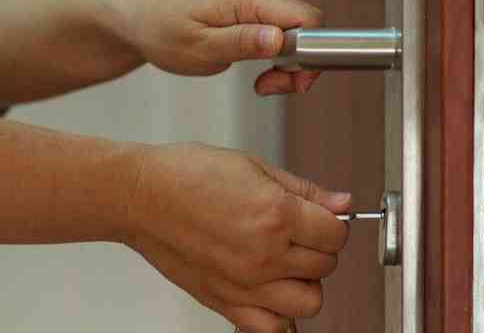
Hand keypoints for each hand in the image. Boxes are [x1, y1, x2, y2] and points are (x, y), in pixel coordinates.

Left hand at [112, 0, 323, 94]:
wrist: (139, 19)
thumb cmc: (162, 29)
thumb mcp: (200, 47)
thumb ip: (243, 43)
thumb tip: (280, 40)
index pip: (309, 19)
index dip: (309, 54)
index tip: (288, 80)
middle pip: (309, 30)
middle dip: (298, 66)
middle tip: (269, 86)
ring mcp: (260, 2)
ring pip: (299, 36)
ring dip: (288, 66)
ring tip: (262, 83)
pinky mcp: (256, 13)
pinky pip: (285, 35)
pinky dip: (278, 59)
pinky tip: (260, 72)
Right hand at [122, 143, 350, 331]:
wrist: (140, 196)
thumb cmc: (190, 174)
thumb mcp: (256, 166)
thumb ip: (306, 191)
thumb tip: (343, 204)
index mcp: (275, 215)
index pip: (337, 234)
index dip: (334, 223)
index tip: (321, 218)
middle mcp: (264, 255)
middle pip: (326, 266)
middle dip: (320, 248)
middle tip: (299, 233)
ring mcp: (245, 284)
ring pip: (310, 302)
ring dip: (306, 282)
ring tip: (287, 262)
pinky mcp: (224, 303)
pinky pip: (272, 329)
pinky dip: (279, 315)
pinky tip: (270, 289)